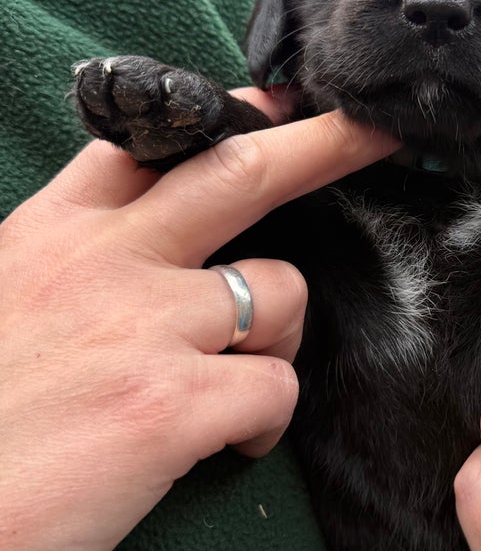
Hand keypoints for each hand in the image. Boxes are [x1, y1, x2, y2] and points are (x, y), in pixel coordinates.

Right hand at [0, 95, 395, 550]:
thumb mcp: (1, 305)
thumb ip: (69, 272)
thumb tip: (142, 260)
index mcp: (50, 236)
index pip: (145, 145)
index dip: (223, 116)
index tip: (276, 104)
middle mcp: (102, 263)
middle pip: (239, 173)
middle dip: (322, 143)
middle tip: (372, 131)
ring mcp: (142, 328)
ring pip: (282, 290)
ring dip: (284, 335)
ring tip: (241, 388)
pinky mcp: (170, 406)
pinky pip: (275, 389)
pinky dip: (267, 423)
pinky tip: (228, 447)